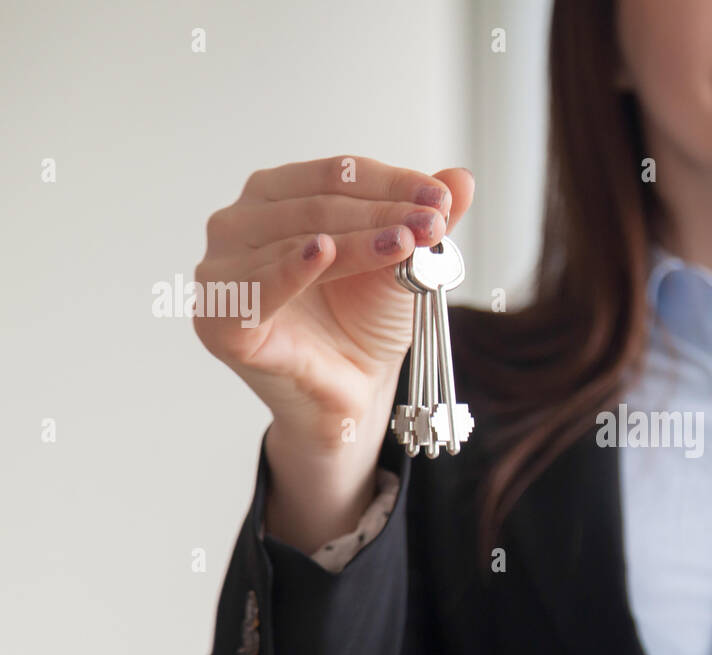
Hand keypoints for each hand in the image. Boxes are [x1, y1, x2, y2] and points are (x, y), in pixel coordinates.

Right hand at [193, 157, 474, 451]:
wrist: (352, 392)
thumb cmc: (362, 322)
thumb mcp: (401, 263)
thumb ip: (421, 220)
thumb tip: (462, 177)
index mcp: (275, 198)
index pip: (335, 175)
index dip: (392, 182)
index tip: (441, 197)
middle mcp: (238, 225)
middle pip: (318, 204)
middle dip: (383, 211)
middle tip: (432, 223)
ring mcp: (222, 271)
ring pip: (299, 238)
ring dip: (358, 238)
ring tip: (405, 242)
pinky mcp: (220, 320)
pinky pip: (258, 288)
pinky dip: (292, 268)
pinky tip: (323, 251)